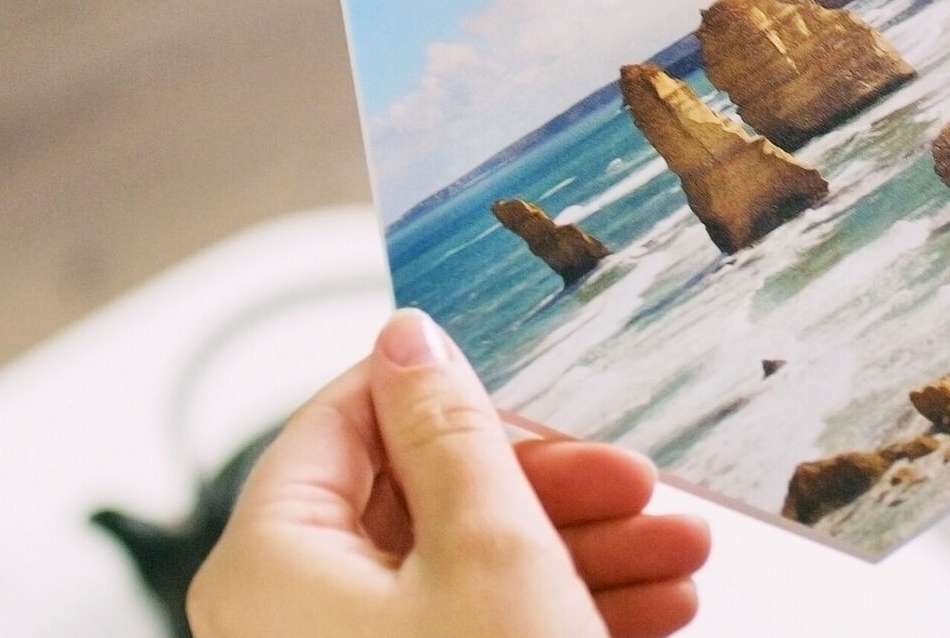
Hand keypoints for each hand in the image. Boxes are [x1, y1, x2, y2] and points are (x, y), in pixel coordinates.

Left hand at [188, 309, 710, 637]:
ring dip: (581, 553)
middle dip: (550, 489)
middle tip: (641, 482)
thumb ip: (454, 435)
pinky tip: (658, 612)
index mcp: (267, 564)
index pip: (340, 420)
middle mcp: (290, 621)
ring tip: (682, 555)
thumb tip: (410, 339)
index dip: (448, 392)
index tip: (540, 382)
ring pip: (464, 575)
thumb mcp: (492, 552)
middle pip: (417, 503)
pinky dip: (562, 617)